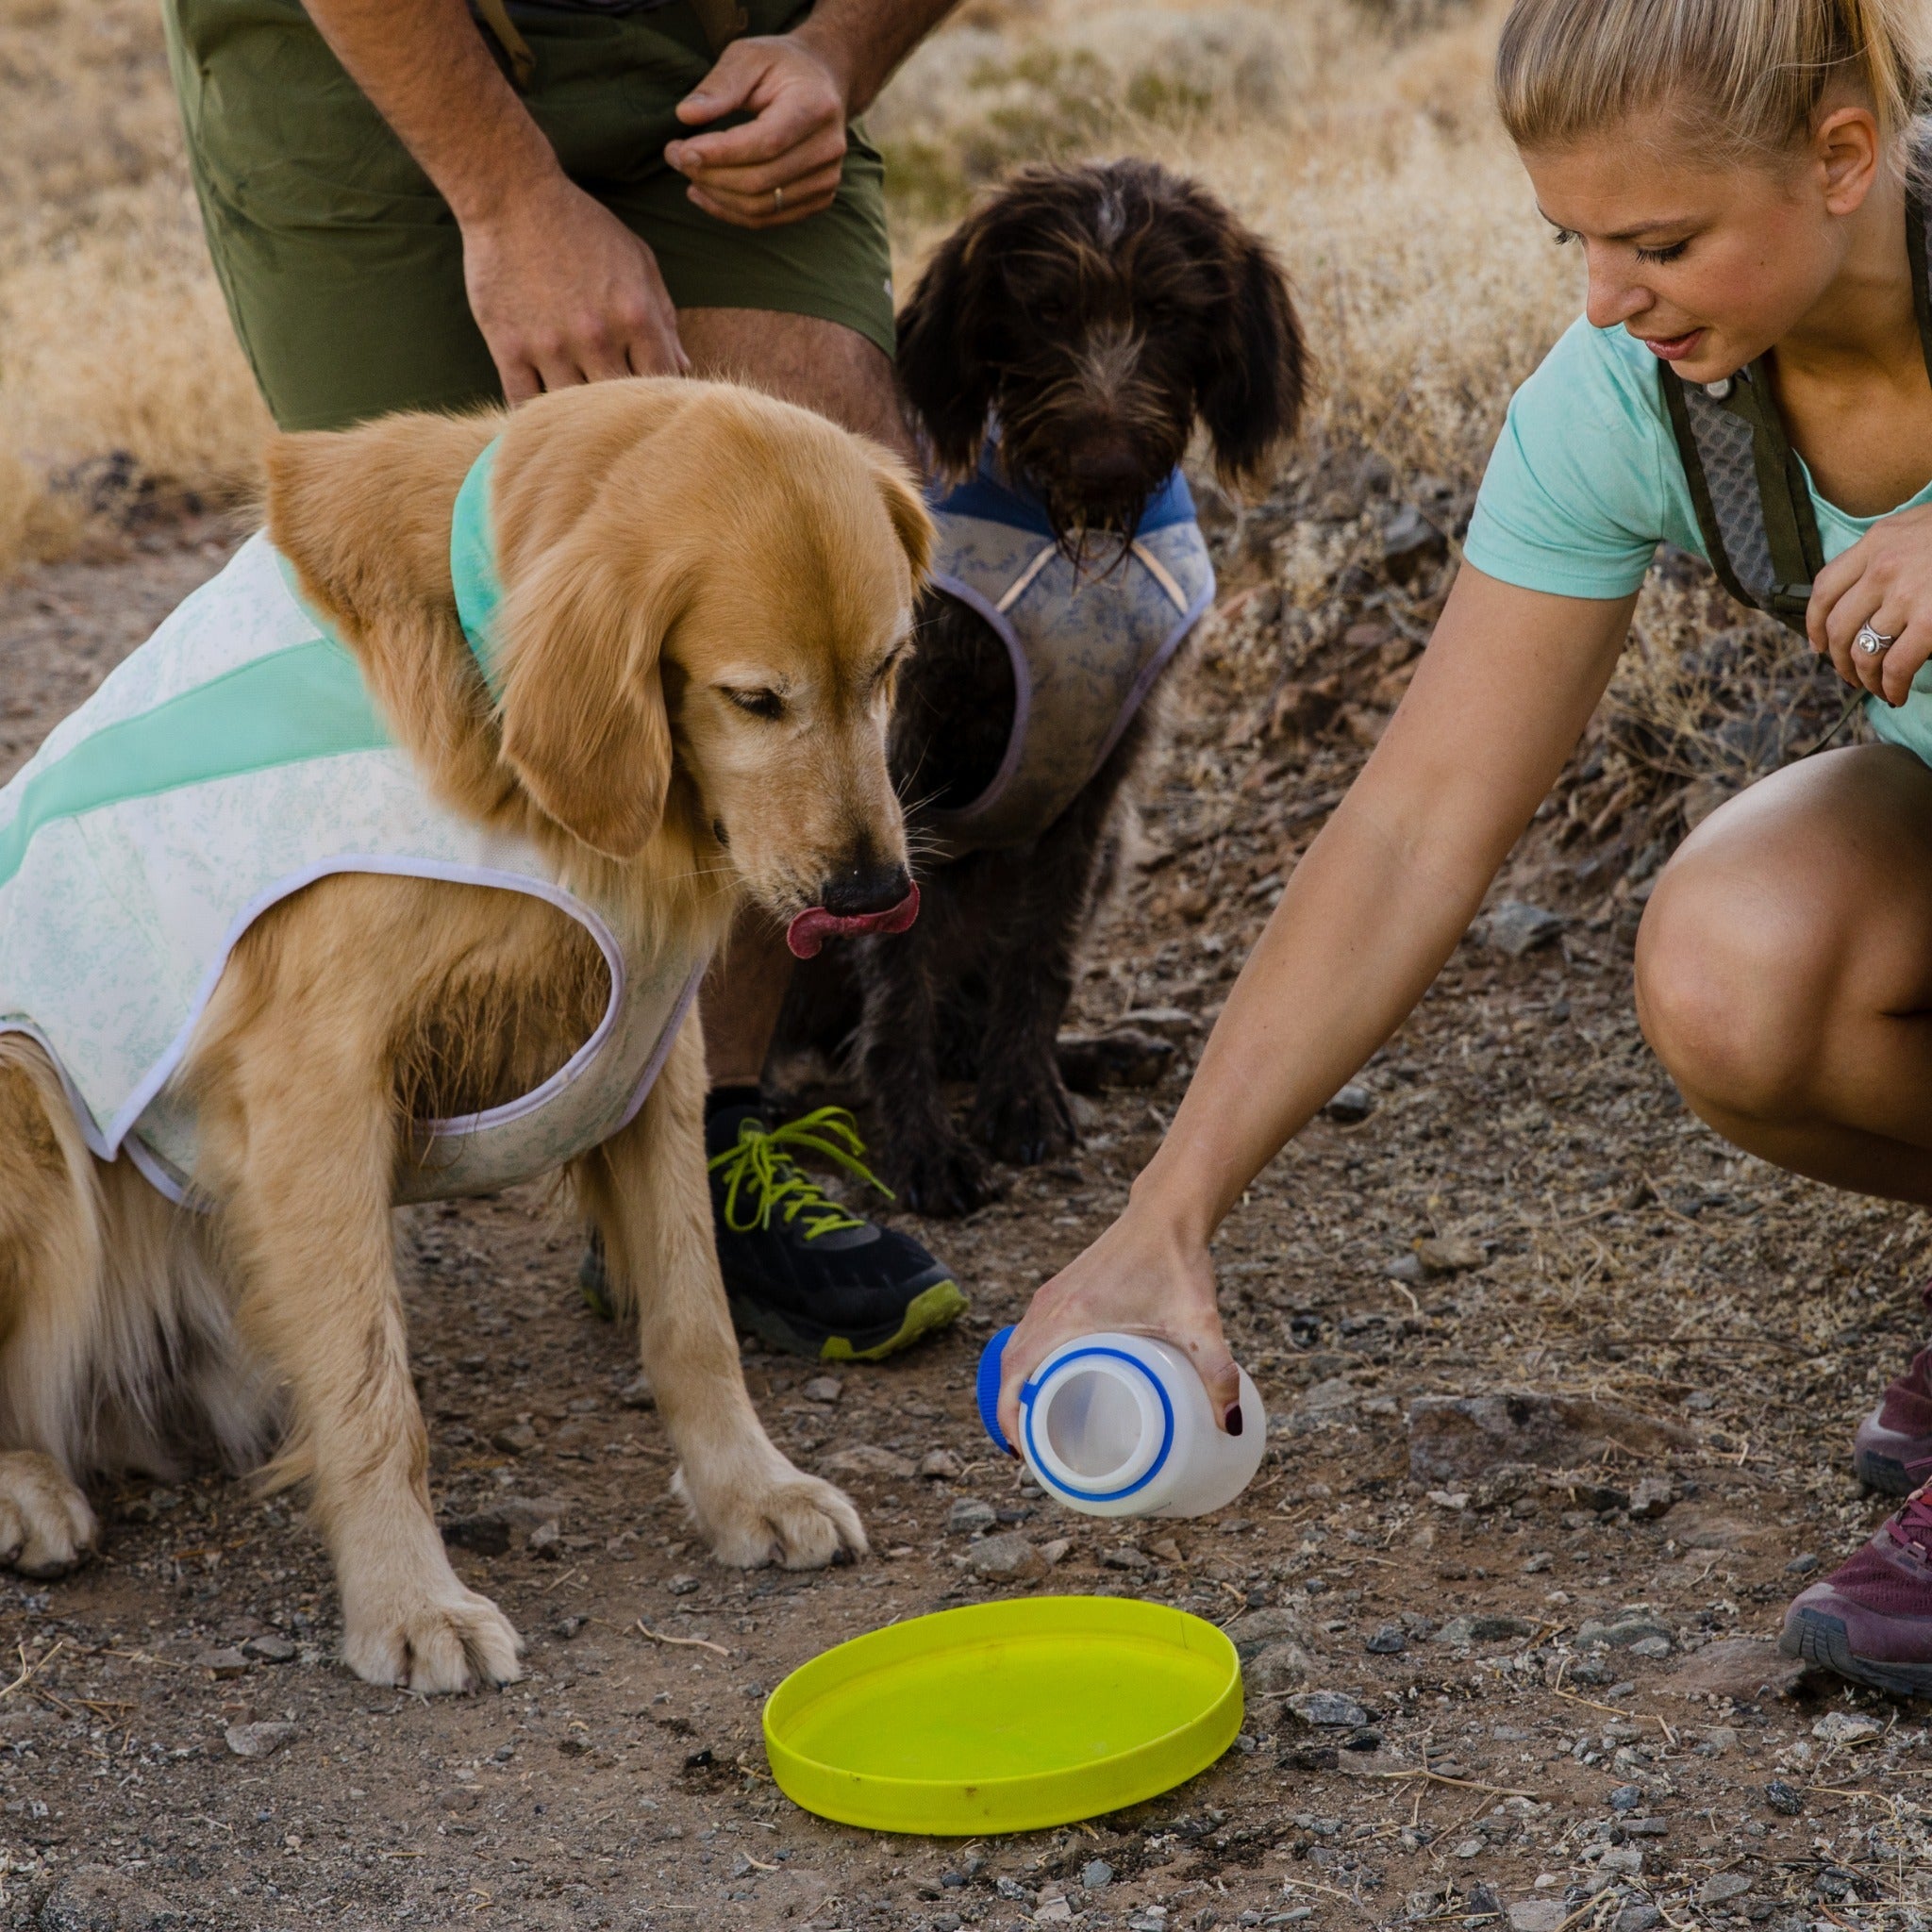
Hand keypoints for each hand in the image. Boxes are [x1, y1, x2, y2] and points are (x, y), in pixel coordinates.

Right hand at [461, 172, 688, 402]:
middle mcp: (597, 337)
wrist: (512, 195)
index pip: (663, 383)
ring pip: (574, 411)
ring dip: (579, 420)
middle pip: (621, 405)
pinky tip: (543, 420)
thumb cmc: (581, 226)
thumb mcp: (638, 261)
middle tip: (621, 422)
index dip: (663, 400)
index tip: (656, 406)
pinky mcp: (509, 347)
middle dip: (624, 414)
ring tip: (582, 423)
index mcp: (636, 316)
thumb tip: (682, 368)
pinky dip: (534, 418)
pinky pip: (524, 403)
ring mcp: (551, 345)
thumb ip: (663, 316)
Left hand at [665, 34, 850, 228]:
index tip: (680, 150)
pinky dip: (731, 212)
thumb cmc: (781, 66)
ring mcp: (827, 178)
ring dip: (716, 196)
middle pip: (760, 180)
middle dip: (709, 175)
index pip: (765, 143)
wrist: (824, 83)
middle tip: (674, 157)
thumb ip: (719, 85)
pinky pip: (769, 218)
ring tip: (687, 174)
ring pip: (761, 206)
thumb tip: (686, 114)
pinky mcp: (819, 198)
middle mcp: (828, 148)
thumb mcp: (749, 57)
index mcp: (814, 106)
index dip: (720, 154)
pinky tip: (705, 193)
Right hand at [996, 1193, 1239, 1449]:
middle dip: (1011, 1410)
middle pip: (1008, 1365)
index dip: (1008, 1416)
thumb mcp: (1199, 1321)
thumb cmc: (1176, 1259)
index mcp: (1068, 1316)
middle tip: (1035, 1450)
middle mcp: (1049, 1305)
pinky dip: (1025, 1361)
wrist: (1167, 1210)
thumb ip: (1218, 1372)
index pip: (1016, 1372)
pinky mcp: (1059, 1289)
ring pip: (1014, 1347)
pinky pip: (1027, 1332)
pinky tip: (1048, 1379)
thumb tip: (1231, 1424)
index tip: (1025, 1452)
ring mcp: (1050, 1295)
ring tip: (1037, 1423)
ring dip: (1015, 1385)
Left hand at [1807, 503, 1931, 707]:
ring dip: (1864, 678)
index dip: (1814, 623)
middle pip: (1838, 626)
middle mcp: (1883, 568)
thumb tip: (1871, 591)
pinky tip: (1895, 694)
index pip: (1825, 587)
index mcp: (1878, 541)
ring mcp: (1906, 596)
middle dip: (1838, 659)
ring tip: (1876, 688)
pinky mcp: (1931, 621)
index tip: (1817, 643)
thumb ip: (1890, 551)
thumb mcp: (1920, 525)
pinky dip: (1891, 686)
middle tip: (1849, 675)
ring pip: (1864, 651)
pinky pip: (1897, 665)